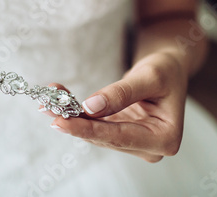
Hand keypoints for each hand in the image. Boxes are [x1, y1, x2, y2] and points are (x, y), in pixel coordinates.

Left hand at [47, 52, 187, 161]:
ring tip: (48, 101)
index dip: (88, 129)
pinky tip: (58, 100)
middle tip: (47, 107)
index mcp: (165, 139)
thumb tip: (90, 107)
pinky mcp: (120, 134)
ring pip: (95, 132)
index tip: (60, 121)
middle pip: (104, 137)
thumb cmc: (165, 70)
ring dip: (71, 116)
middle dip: (74, 122)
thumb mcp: (149, 76)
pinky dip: (76, 112)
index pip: (119, 136)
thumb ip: (121, 94)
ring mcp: (134, 143)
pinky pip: (95, 124)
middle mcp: (149, 147)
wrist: (168, 68)